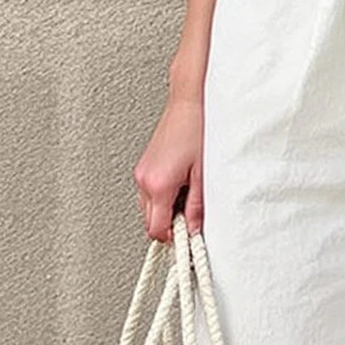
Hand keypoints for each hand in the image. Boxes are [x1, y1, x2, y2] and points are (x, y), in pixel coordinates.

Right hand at [134, 94, 204, 240]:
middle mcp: (144, 180)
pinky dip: (162, 197)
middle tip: (191, 218)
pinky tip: (180, 185)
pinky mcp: (143, 167)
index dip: (173, 239)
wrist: (188, 103)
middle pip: (150, 222)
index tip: (187, 241)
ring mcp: (141, 173)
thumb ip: (197, 207)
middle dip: (170, 225)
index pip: (157, 229)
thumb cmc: (197, 130)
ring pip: (148, 208)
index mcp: (158, 185)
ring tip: (188, 195)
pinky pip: (148, 193)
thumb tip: (194, 228)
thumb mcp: (203, 175)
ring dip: (166, 210)